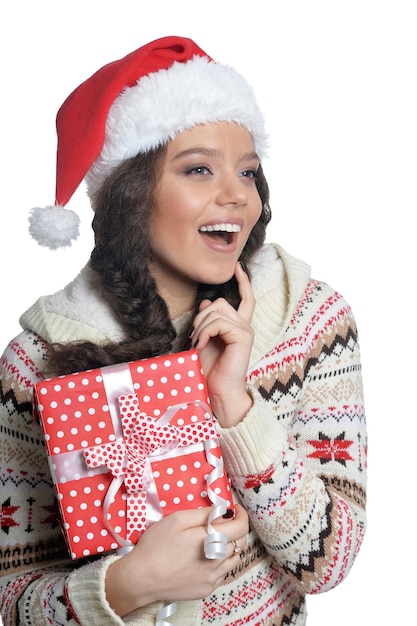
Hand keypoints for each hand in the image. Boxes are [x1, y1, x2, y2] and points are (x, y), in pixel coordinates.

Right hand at [105, 504, 248, 615]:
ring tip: (214, 539)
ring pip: (234, 559)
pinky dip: (220, 562)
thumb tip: (224, 512)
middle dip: (236, 529)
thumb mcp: (177, 519)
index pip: (241, 527)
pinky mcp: (206, 589)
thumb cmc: (156, 545)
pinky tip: (205, 557)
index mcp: (211, 540)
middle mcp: (217, 561)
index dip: (241, 515)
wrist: (141, 578)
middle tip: (223, 522)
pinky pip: (223, 573)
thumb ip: (204, 514)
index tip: (235, 509)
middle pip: (241, 543)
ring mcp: (213, 578)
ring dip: (230, 546)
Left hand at [191, 262, 254, 426]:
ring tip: (197, 343)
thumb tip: (205, 301)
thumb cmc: (210, 371)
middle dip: (201, 316)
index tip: (236, 267)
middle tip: (193, 336)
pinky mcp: (243, 337)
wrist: (217, 392)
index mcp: (238, 327)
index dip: (242, 282)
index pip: (246, 299)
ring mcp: (245, 331)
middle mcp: (245, 326)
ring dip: (201, 326)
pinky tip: (201, 345)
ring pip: (217, 311)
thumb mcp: (204, 340)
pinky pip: (218, 323)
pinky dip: (204, 332)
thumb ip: (207, 321)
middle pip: (220, 303)